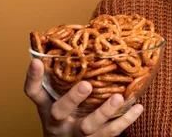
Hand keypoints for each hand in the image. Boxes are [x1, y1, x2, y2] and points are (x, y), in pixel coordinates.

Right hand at [24, 59, 143, 135]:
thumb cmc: (65, 116)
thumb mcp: (57, 100)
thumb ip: (64, 79)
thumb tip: (81, 44)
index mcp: (47, 107)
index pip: (34, 93)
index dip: (33, 78)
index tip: (37, 61)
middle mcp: (58, 122)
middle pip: (60, 111)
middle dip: (72, 98)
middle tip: (86, 85)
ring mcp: (75, 134)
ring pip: (88, 126)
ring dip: (104, 111)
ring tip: (119, 97)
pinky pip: (110, 133)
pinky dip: (126, 120)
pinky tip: (138, 107)